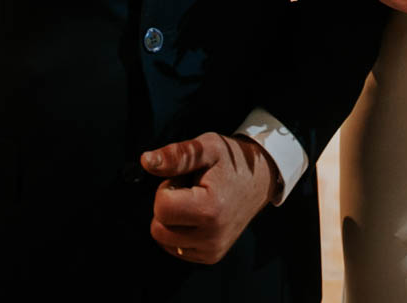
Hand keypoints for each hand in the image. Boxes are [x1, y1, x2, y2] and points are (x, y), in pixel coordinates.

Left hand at [140, 132, 277, 263]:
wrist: (260, 179)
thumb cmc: (232, 160)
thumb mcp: (207, 148)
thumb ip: (176, 155)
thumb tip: (145, 161)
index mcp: (210, 210)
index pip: (161, 207)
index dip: (166, 187)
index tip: (185, 178)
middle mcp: (212, 237)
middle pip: (158, 228)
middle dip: (167, 205)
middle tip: (189, 189)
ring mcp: (212, 250)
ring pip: (164, 240)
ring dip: (172, 219)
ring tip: (194, 201)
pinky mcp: (211, 257)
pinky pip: (176, 248)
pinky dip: (179, 231)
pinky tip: (197, 214)